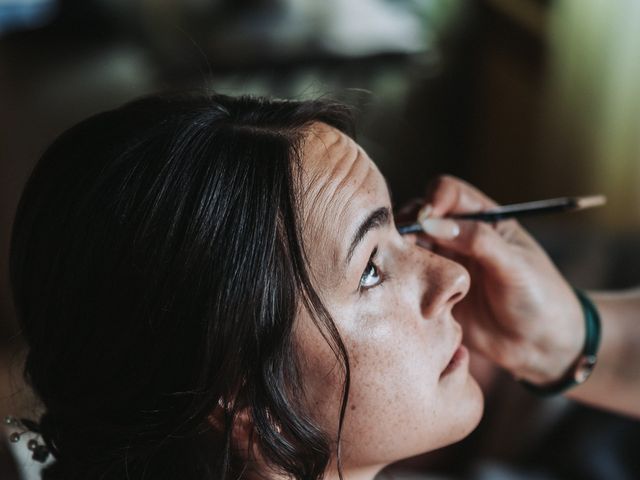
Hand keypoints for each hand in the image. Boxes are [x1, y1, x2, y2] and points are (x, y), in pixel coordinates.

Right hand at [411, 176, 584, 383]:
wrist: (541, 346)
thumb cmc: (539, 298)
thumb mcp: (514, 264)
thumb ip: (477, 240)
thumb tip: (435, 222)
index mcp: (483, 220)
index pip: (449, 193)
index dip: (434, 199)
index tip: (426, 218)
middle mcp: (459, 238)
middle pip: (420, 215)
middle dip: (409, 224)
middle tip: (407, 243)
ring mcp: (444, 265)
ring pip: (409, 245)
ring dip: (402, 250)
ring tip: (404, 265)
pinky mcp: (433, 292)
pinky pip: (409, 278)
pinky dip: (401, 277)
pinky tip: (405, 287)